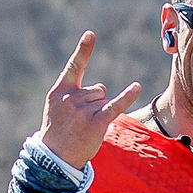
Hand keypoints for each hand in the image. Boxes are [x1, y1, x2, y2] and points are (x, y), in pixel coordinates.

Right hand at [39, 32, 144, 170]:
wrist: (55, 158)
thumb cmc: (58, 131)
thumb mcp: (56, 107)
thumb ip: (73, 93)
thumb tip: (101, 89)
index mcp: (60, 91)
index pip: (74, 66)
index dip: (83, 50)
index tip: (91, 34)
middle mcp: (71, 98)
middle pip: (98, 89)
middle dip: (93, 103)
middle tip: (79, 121)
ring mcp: (83, 110)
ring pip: (104, 100)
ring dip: (99, 113)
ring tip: (85, 127)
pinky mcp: (96, 123)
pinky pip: (115, 106)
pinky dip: (127, 97)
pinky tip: (136, 87)